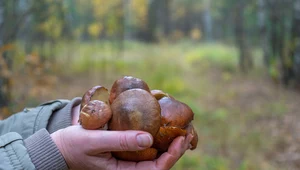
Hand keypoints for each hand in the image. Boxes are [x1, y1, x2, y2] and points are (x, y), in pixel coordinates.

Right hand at [51, 125, 192, 169]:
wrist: (58, 148)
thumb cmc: (73, 146)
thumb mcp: (94, 142)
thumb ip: (120, 141)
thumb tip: (149, 138)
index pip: (156, 169)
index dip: (172, 155)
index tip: (182, 137)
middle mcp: (128, 168)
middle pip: (159, 162)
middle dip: (176, 148)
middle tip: (188, 130)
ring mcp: (126, 159)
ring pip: (153, 153)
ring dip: (167, 141)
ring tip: (180, 126)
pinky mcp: (123, 149)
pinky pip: (143, 144)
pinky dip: (154, 135)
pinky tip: (159, 124)